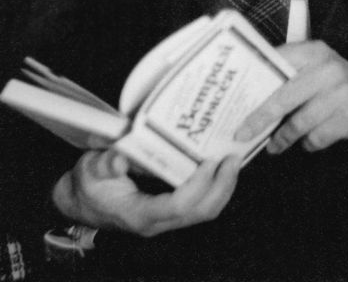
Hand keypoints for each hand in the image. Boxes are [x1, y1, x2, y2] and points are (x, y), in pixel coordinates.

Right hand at [52, 149, 240, 236]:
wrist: (83, 203)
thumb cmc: (88, 185)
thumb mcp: (89, 170)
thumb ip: (104, 164)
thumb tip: (119, 159)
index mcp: (140, 214)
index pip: (179, 206)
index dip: (198, 184)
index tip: (209, 160)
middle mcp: (158, 221)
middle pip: (201, 212)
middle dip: (222, 186)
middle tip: (233, 157)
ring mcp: (167, 219)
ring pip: (205, 211)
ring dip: (223, 186)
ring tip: (233, 159)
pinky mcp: (172, 211)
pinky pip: (201, 204)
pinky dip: (215, 186)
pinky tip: (220, 165)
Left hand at [235, 40, 347, 153]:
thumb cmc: (333, 86)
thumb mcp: (315, 69)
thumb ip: (289, 72)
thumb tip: (249, 90)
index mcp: (315, 51)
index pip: (278, 62)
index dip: (256, 78)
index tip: (237, 96)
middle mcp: (329, 68)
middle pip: (284, 96)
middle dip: (260, 117)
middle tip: (242, 133)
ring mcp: (342, 93)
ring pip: (300, 122)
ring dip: (283, 138)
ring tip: (273, 146)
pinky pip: (317, 137)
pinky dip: (309, 144)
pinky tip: (308, 142)